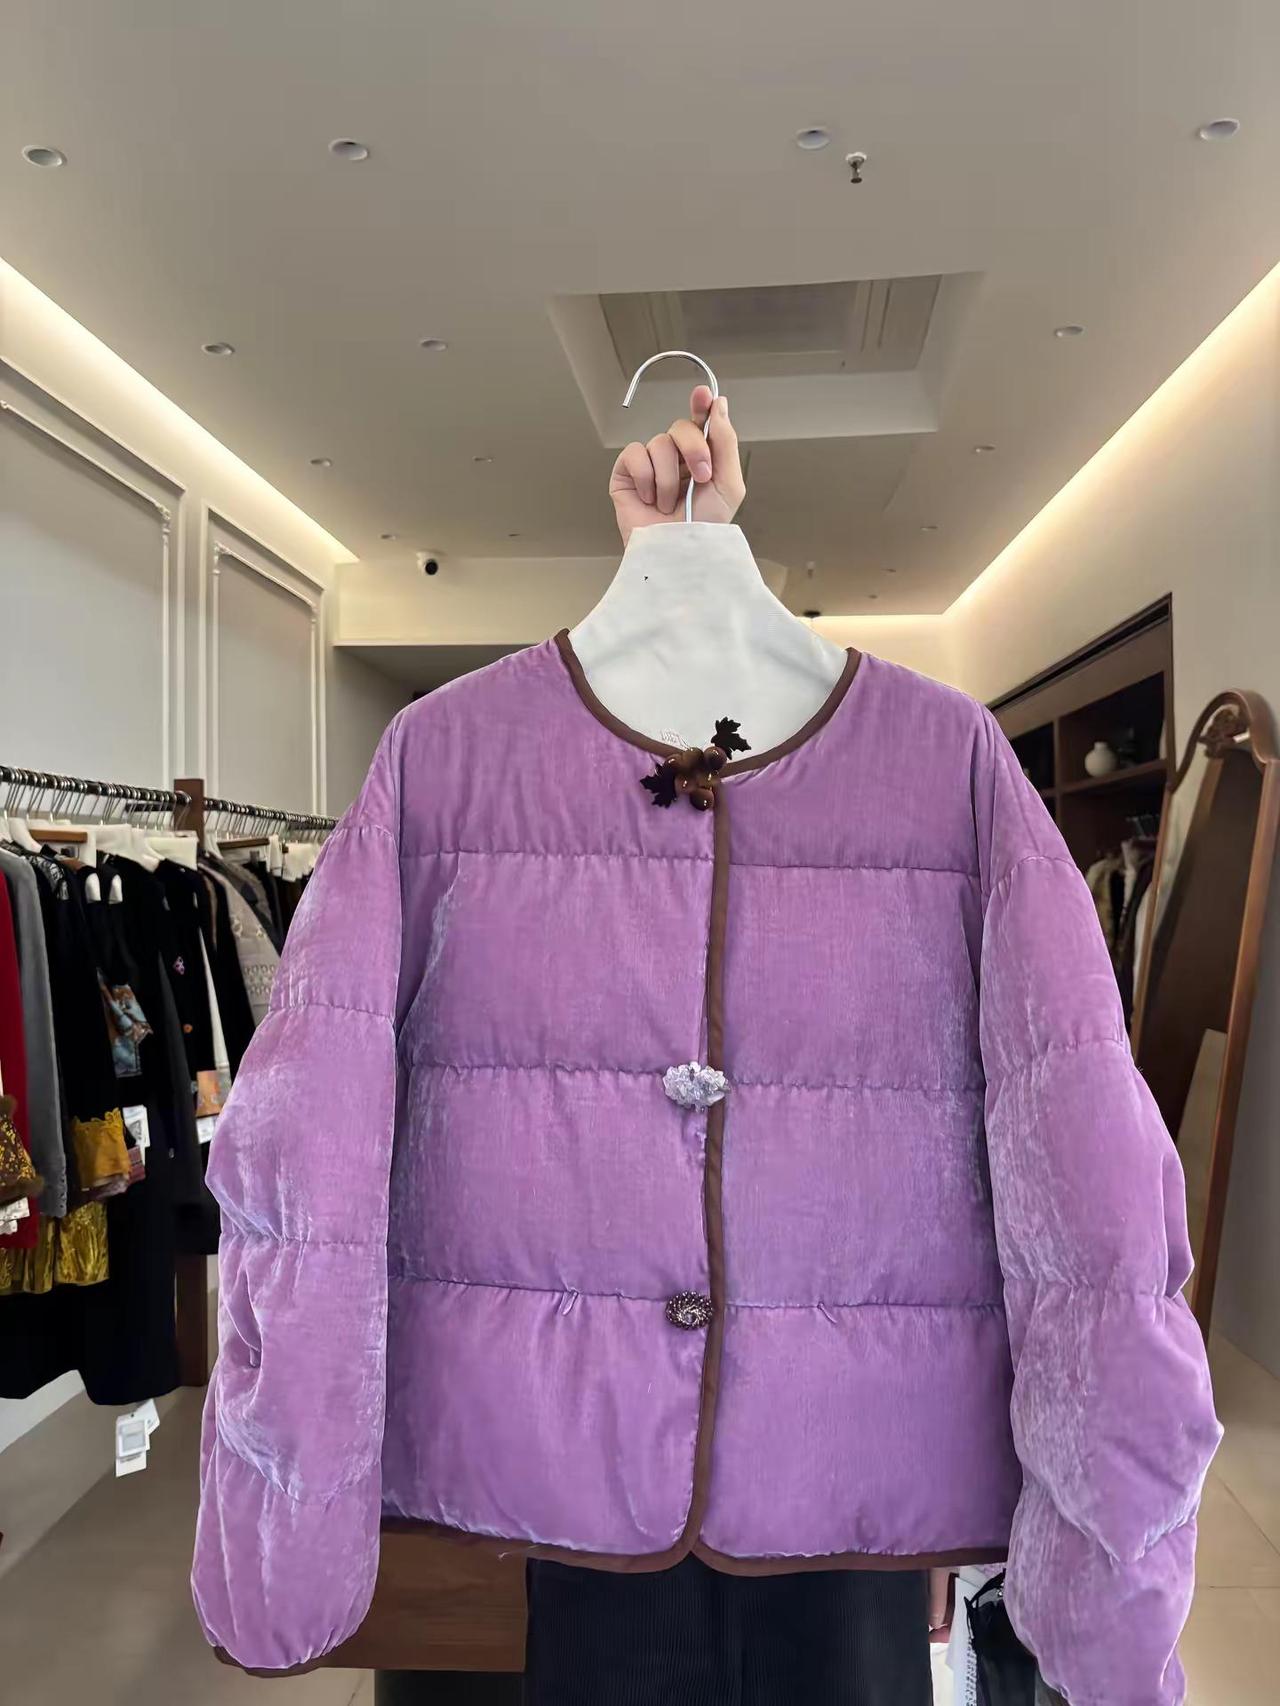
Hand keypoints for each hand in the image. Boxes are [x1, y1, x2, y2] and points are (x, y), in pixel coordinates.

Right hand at [609, 385, 744, 544]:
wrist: (678, 553)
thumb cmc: (704, 527)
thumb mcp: (728, 485)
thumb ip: (725, 441)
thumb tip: (719, 403)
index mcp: (702, 458)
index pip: (700, 423)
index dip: (701, 405)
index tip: (703, 395)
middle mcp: (676, 459)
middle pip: (680, 428)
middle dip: (695, 449)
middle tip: (701, 477)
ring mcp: (650, 465)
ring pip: (658, 443)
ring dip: (669, 477)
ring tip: (670, 504)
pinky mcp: (626, 474)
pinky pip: (634, 455)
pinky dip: (645, 477)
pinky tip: (649, 498)